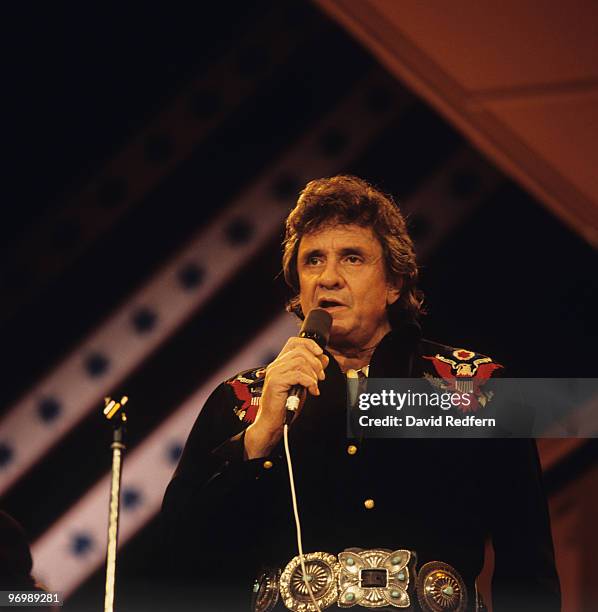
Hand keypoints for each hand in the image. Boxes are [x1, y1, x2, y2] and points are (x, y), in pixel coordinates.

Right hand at [244, 337, 328, 458]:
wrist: (273, 424)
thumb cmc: (285, 407)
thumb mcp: (303, 385)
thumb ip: (311, 371)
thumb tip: (323, 359)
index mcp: (281, 364)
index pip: (294, 342)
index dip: (309, 344)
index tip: (320, 355)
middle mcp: (276, 365)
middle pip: (300, 351)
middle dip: (316, 363)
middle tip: (321, 377)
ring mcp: (275, 373)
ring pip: (300, 361)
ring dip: (313, 374)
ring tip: (315, 385)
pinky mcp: (276, 382)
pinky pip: (298, 375)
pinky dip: (310, 382)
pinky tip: (312, 391)